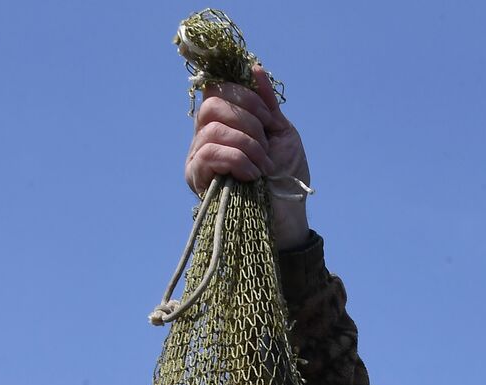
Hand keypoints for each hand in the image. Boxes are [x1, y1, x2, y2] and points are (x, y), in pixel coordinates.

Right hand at [184, 64, 311, 249]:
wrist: (288, 214)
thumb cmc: (286, 176)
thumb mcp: (282, 133)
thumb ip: (267, 104)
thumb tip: (255, 69)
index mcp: (225, 122)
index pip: (218, 89)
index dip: (246, 97)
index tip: (270, 120)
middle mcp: (206, 135)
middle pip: (212, 104)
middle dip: (248, 121)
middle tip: (266, 144)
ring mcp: (198, 156)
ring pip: (212, 129)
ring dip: (247, 145)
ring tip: (263, 165)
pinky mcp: (197, 178)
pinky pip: (208, 153)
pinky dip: (237, 159)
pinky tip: (253, 175)